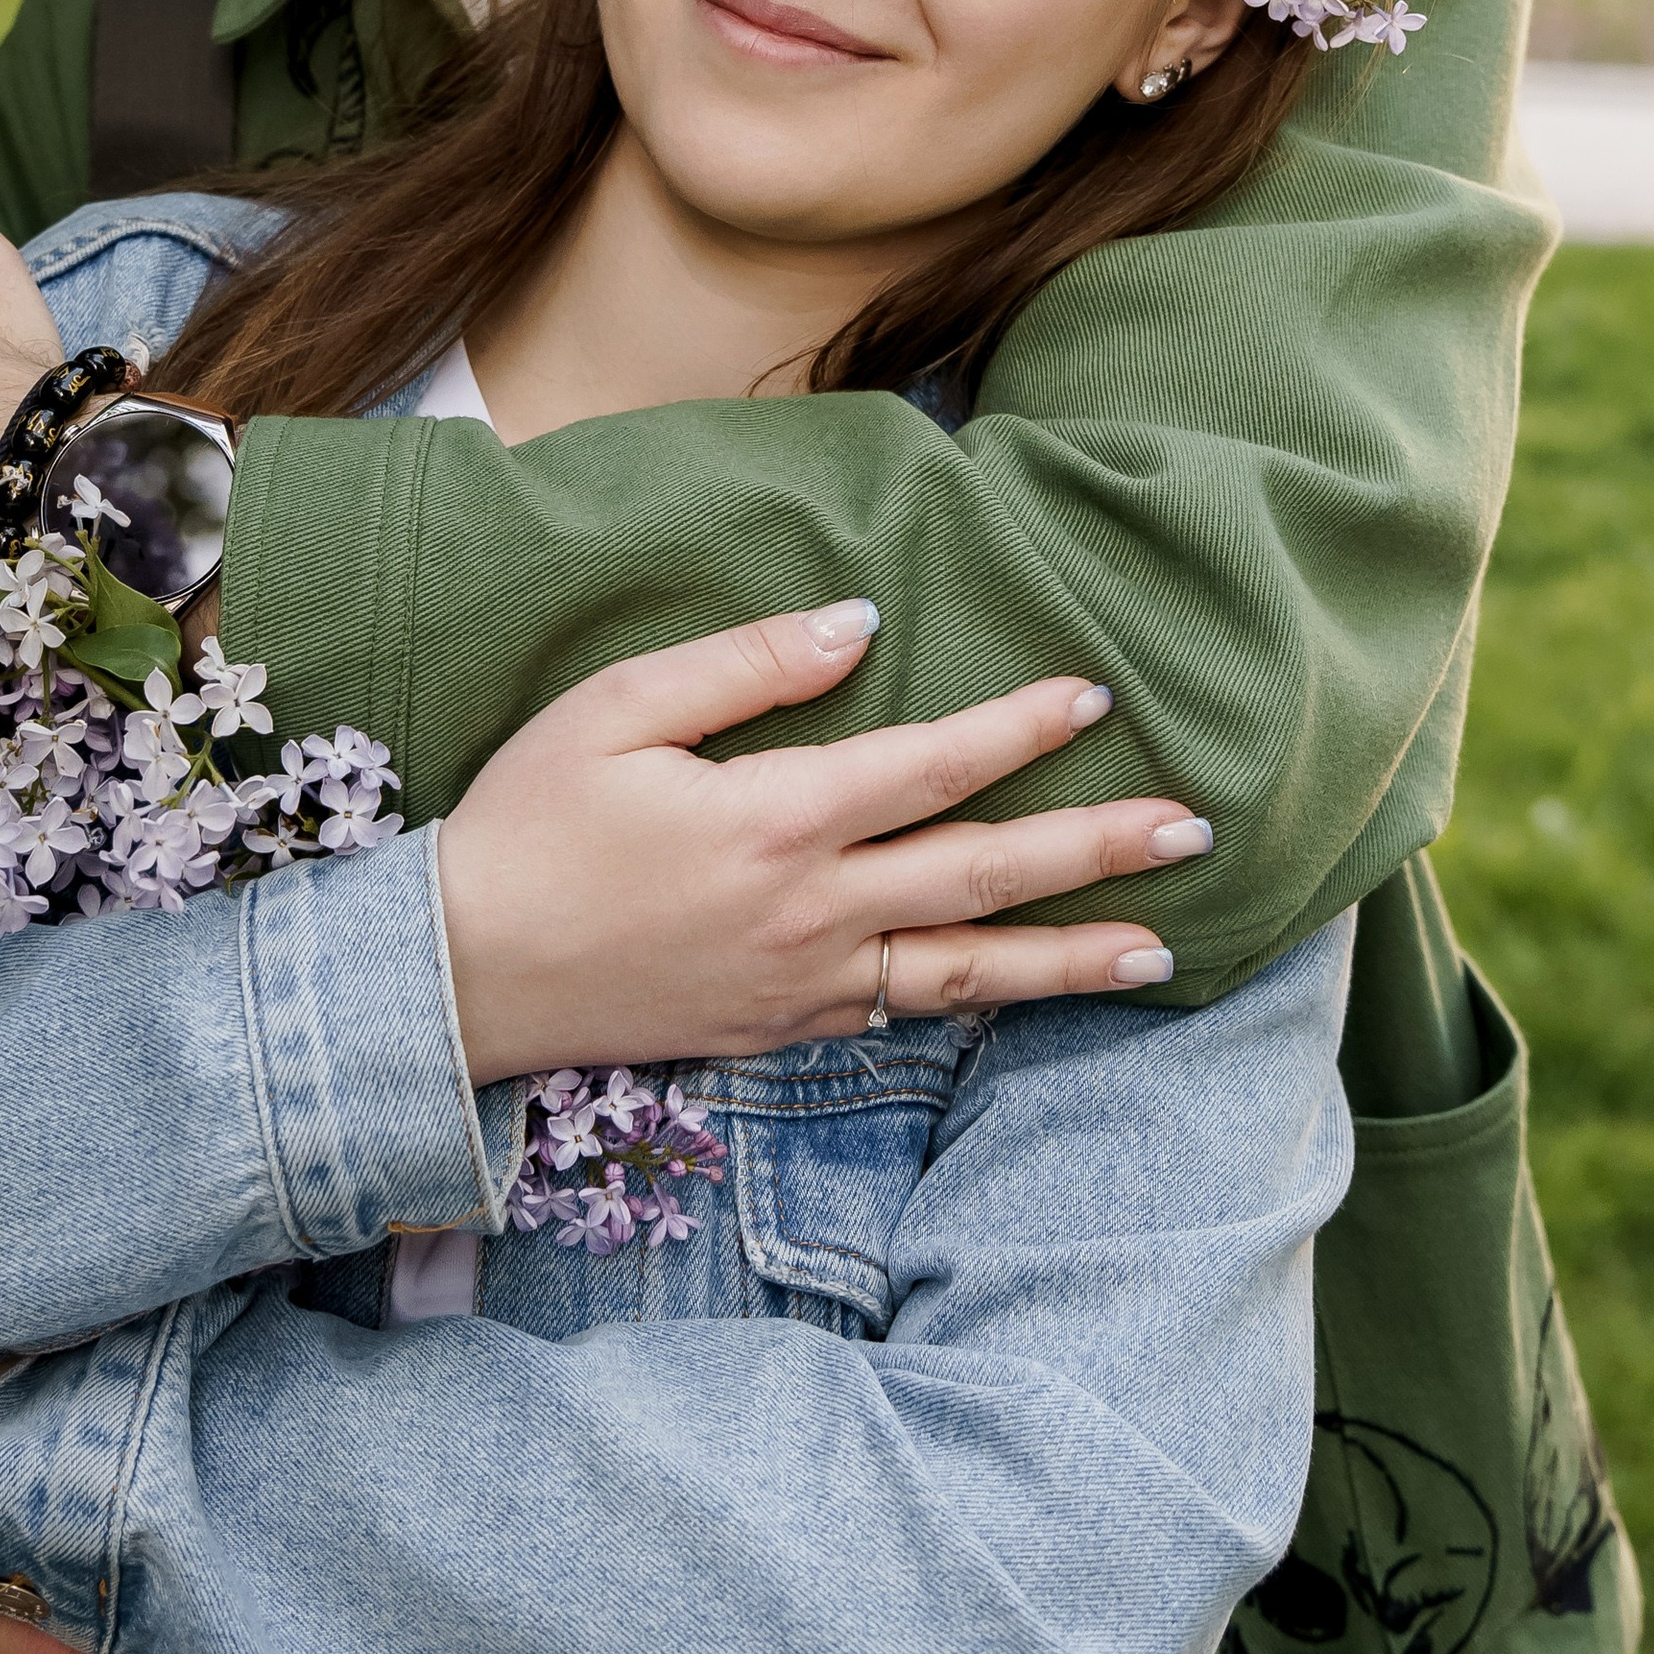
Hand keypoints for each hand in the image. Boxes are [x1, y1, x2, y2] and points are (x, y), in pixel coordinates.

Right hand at [440, 623, 1207, 1082]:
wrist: (460, 976)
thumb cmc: (527, 824)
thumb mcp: (613, 710)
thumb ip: (744, 666)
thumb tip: (859, 623)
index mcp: (774, 819)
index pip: (931, 767)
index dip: (1020, 731)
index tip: (1095, 699)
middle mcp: (810, 912)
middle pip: (982, 876)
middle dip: (1096, 851)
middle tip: (1193, 828)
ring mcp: (801, 984)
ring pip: (966, 971)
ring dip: (1070, 956)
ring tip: (1161, 947)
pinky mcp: (781, 1030)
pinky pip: (904, 1014)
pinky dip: (981, 1003)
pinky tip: (1028, 990)